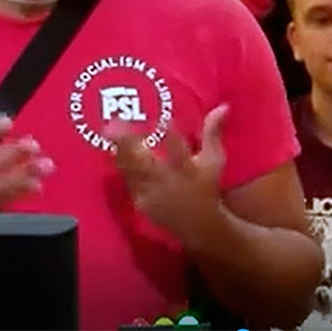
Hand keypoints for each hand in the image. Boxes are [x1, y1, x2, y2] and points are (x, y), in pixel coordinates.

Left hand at [107, 105, 227, 242]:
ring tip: (108, 129)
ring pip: (131, 171)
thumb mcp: (214, 161)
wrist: (198, 226)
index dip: (173, 137)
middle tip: (114, 123)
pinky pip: (128, 181)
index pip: (180, 152)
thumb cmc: (206, 187)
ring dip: (119, 151)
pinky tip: (112, 150)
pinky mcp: (141, 203)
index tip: (166, 119)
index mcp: (188, 171)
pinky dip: (121, 165)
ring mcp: (152, 194)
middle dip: (129, 144)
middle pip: (145, 162)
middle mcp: (168, 183)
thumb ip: (213, 133)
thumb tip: (223, 106)